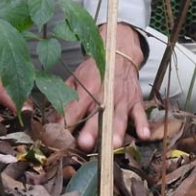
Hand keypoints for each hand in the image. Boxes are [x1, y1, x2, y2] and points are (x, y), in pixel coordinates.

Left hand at [63, 23, 153, 150]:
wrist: (119, 52)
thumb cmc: (94, 70)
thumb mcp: (75, 79)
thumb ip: (64, 99)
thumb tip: (53, 122)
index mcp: (87, 90)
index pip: (74, 109)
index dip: (67, 124)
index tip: (60, 139)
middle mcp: (104, 95)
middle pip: (97, 115)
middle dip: (92, 130)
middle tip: (85, 143)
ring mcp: (122, 98)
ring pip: (119, 116)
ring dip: (116, 130)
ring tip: (114, 143)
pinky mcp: (135, 100)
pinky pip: (140, 113)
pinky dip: (142, 124)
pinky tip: (143, 135)